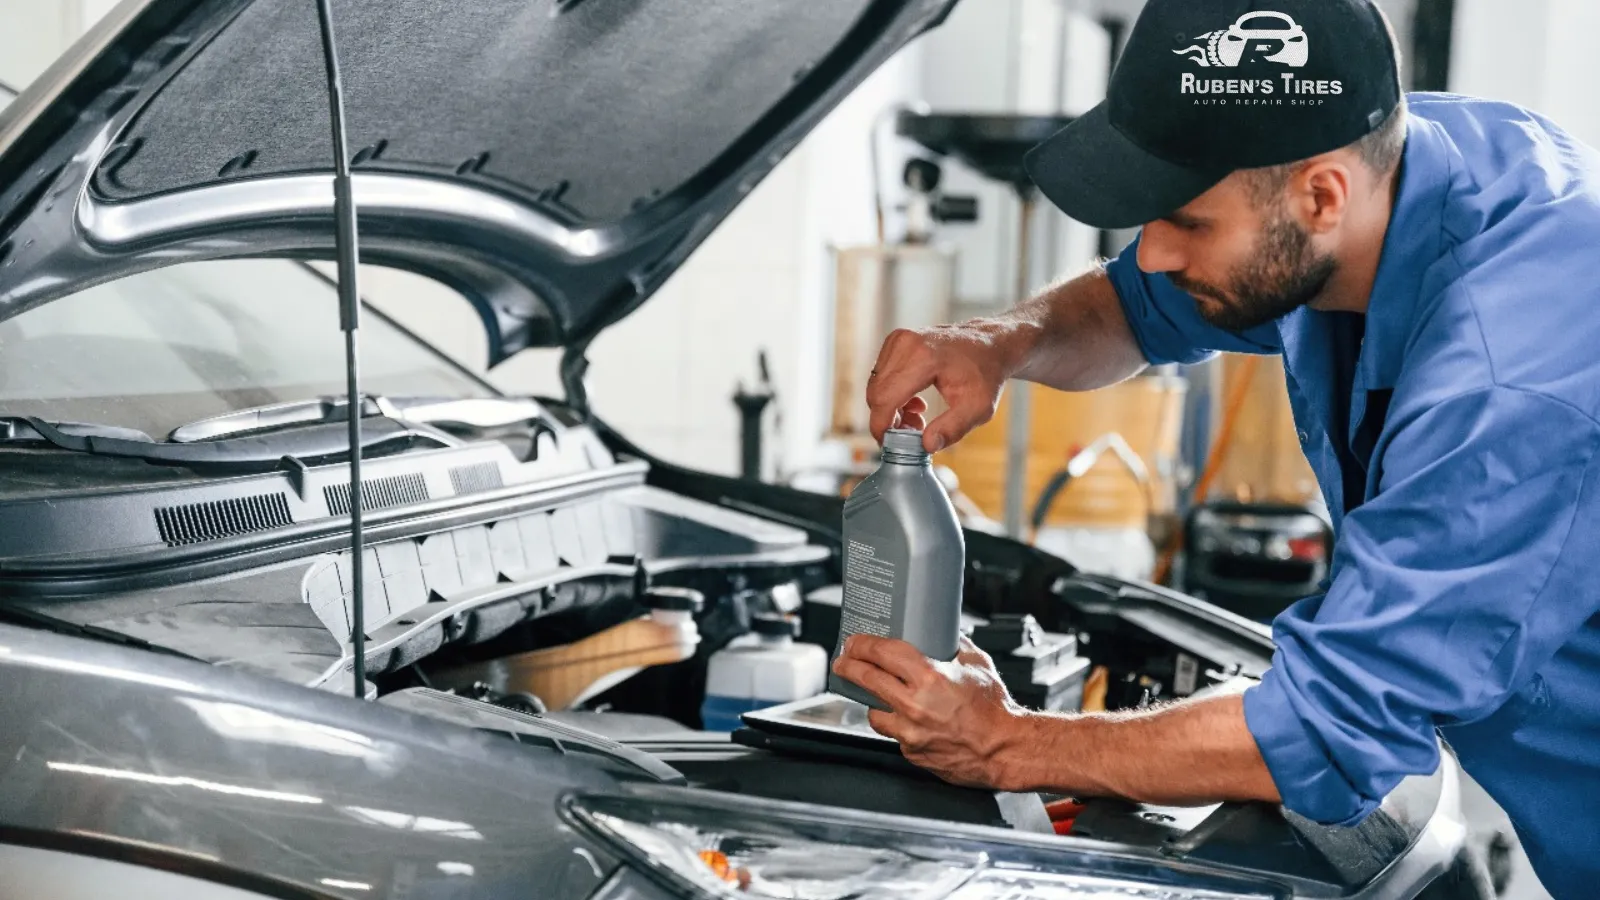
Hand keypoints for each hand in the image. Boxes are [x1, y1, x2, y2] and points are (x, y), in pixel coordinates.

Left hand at [832, 634, 1027, 789]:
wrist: (1005, 750)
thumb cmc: (995, 710)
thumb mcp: (977, 665)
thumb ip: (955, 646)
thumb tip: (942, 632)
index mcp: (930, 678)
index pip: (881, 653)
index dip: (861, 645)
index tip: (853, 642)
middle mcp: (915, 705)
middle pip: (866, 679)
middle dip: (848, 667)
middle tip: (843, 661)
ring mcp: (911, 732)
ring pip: (874, 712)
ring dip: (873, 701)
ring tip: (877, 693)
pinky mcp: (912, 753)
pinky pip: (894, 735)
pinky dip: (898, 725)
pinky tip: (907, 719)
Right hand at [866, 323, 1018, 452]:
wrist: (990, 344)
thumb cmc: (986, 373)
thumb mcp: (978, 408)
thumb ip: (952, 429)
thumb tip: (926, 445)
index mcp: (923, 357)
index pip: (885, 398)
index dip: (881, 426)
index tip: (890, 444)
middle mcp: (905, 343)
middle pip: (876, 394)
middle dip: (888, 420)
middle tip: (913, 432)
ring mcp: (898, 339)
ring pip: (876, 386)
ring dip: (890, 409)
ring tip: (919, 417)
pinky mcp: (896, 341)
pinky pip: (881, 377)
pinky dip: (892, 395)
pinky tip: (915, 403)